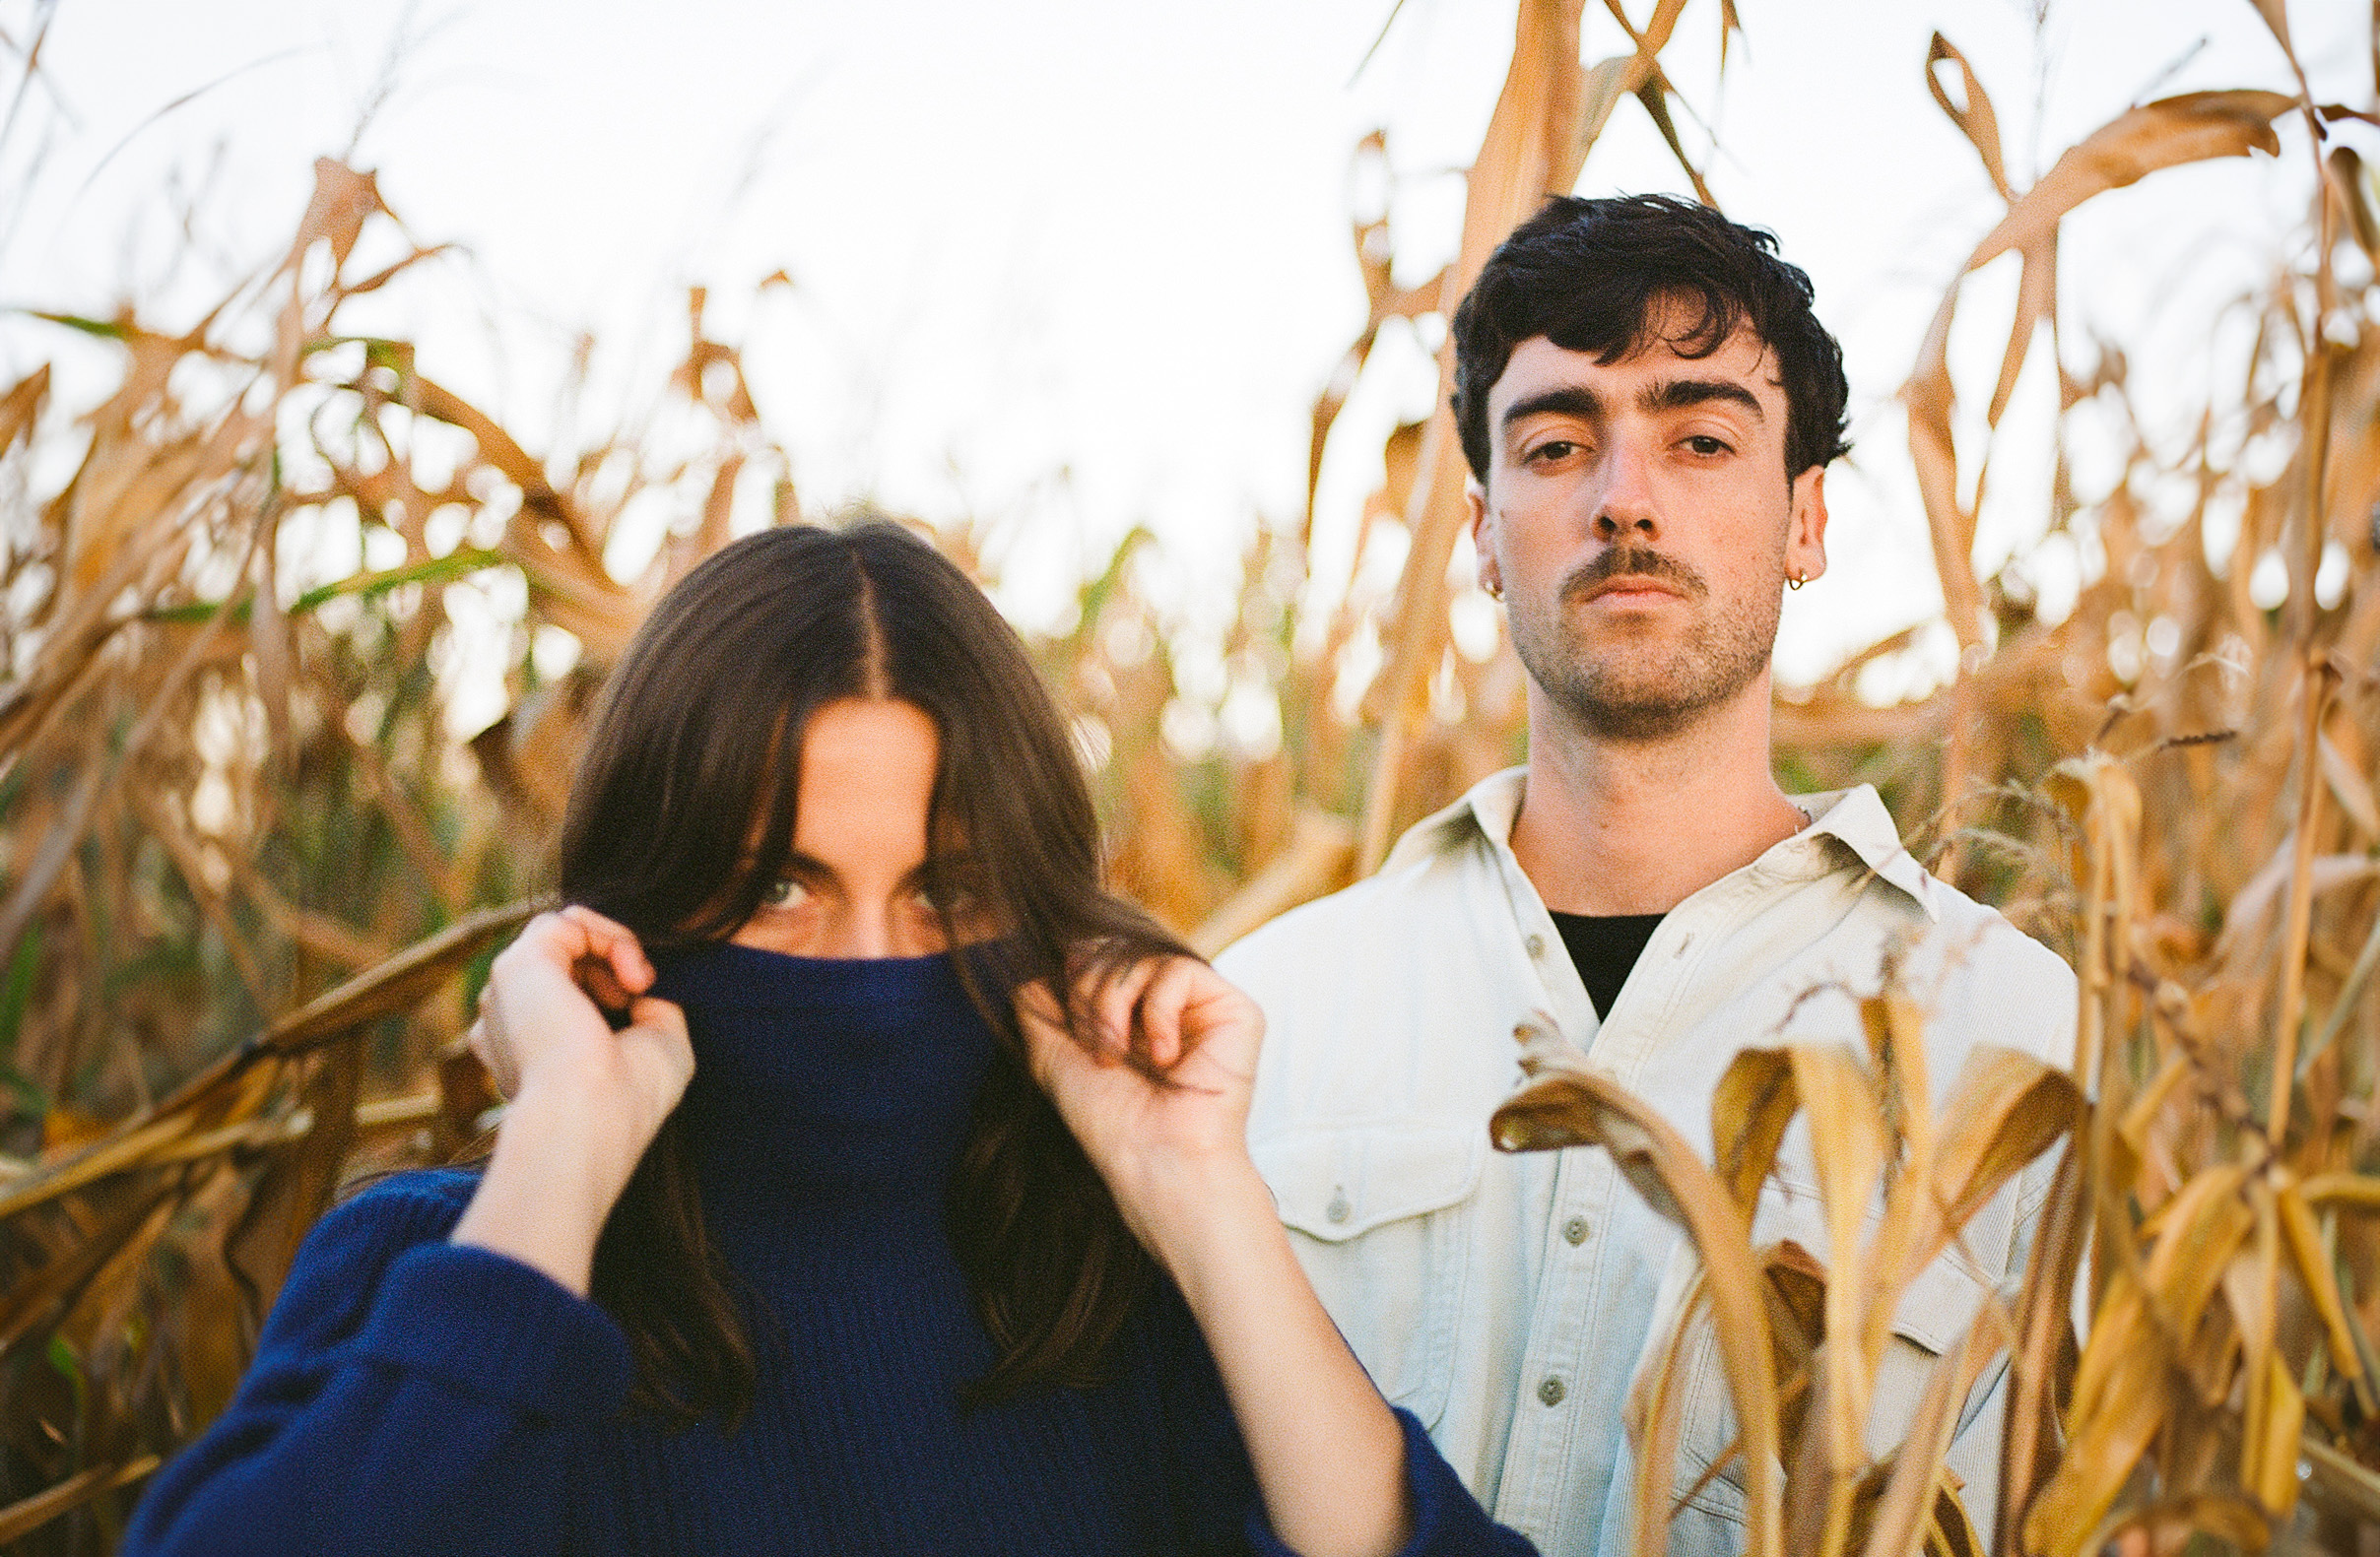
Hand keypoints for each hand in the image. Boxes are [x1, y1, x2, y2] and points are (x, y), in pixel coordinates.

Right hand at [470, 905, 692, 1162]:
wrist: (592, 1116)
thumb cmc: (628, 1099)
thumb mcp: (657, 1047)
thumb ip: (651, 1009)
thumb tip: (646, 982)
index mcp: (534, 1045)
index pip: (569, 988)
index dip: (613, 984)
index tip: (644, 1003)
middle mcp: (511, 1020)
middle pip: (567, 961)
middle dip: (613, 966)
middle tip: (641, 993)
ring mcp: (507, 992)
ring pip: (566, 938)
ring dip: (614, 950)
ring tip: (636, 986)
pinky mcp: (516, 965)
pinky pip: (567, 921)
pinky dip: (610, 935)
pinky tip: (631, 974)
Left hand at [1017, 956, 1263, 1231]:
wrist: (1153, 1157)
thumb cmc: (1106, 1117)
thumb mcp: (1051, 1053)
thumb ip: (1038, 1002)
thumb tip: (1035, 961)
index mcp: (1129, 1011)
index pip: (1097, 953)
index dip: (1076, 976)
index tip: (1070, 1023)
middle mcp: (1165, 1003)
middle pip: (1113, 949)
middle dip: (1089, 995)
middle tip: (1098, 1049)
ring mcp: (1200, 1004)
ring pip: (1142, 955)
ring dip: (1114, 1006)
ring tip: (1120, 1055)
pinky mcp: (1234, 1009)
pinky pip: (1180, 970)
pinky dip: (1158, 1014)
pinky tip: (1166, 1058)